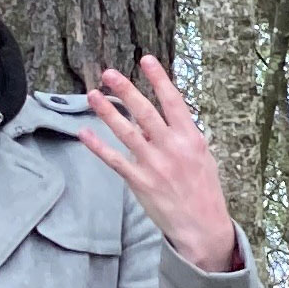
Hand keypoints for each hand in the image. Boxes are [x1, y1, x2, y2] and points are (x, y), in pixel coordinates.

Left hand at [75, 56, 240, 272]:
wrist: (203, 227)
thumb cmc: (204, 191)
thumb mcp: (202, 158)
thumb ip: (179, 137)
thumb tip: (153, 120)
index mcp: (192, 139)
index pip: (173, 102)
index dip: (159, 79)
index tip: (146, 59)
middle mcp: (173, 148)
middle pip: (145, 112)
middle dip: (126, 89)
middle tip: (108, 73)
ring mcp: (155, 165)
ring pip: (126, 132)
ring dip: (107, 112)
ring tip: (92, 95)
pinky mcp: (140, 182)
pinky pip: (114, 160)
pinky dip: (97, 146)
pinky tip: (84, 132)